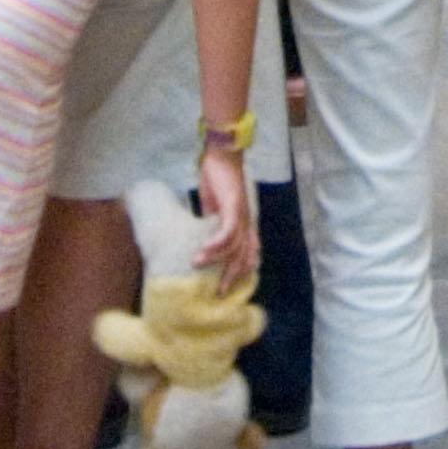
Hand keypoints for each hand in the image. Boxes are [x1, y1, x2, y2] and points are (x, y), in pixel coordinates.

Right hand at [194, 149, 259, 285]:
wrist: (221, 155)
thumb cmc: (217, 179)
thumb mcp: (214, 208)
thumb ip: (212, 224)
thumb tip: (202, 240)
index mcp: (243, 223)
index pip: (250, 252)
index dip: (243, 270)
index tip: (230, 285)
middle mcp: (246, 222)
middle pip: (245, 256)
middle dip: (232, 276)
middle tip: (219, 292)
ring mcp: (241, 215)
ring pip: (235, 247)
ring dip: (216, 259)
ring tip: (197, 264)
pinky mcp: (234, 206)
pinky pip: (227, 232)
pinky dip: (216, 243)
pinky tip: (203, 250)